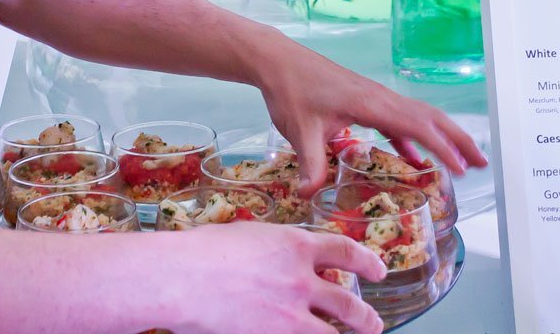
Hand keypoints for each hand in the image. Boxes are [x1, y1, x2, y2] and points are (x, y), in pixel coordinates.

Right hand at [161, 224, 386, 333]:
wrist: (181, 277)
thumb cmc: (201, 251)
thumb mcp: (248, 236)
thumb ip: (275, 248)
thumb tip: (285, 258)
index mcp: (295, 245)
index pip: (344, 251)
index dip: (366, 261)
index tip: (378, 269)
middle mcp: (301, 279)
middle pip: (348, 302)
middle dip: (366, 316)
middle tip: (374, 323)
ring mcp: (290, 313)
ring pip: (335, 331)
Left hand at [247, 29, 487, 194]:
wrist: (279, 62)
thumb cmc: (291, 90)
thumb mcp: (300, 131)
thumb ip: (310, 164)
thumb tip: (310, 195)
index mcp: (371, 103)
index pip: (417, 125)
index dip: (443, 147)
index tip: (462, 168)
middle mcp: (380, 98)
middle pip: (429, 117)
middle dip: (458, 139)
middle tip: (482, 163)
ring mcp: (374, 98)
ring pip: (418, 116)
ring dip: (441, 136)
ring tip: (462, 162)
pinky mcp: (365, 101)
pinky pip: (398, 120)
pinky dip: (413, 138)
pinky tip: (414, 158)